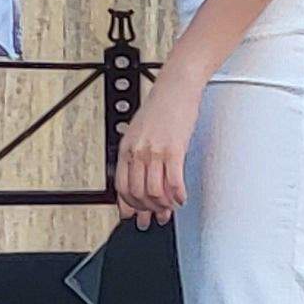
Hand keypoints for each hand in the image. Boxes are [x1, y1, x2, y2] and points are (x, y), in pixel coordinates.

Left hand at [114, 71, 201, 227]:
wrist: (176, 86)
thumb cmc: (161, 107)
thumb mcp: (139, 132)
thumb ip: (136, 155)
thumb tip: (139, 179)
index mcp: (127, 148)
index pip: (121, 187)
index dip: (130, 206)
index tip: (136, 216)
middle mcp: (138, 151)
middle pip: (138, 193)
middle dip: (148, 210)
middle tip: (158, 215)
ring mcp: (155, 151)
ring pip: (154, 192)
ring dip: (164, 205)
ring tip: (171, 207)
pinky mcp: (174, 150)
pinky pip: (173, 182)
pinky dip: (178, 196)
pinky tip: (181, 197)